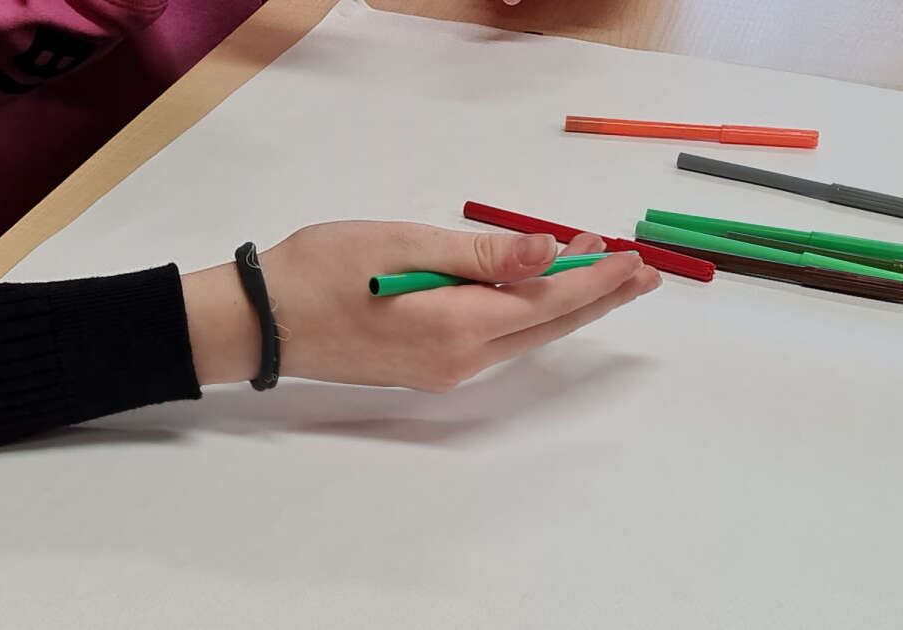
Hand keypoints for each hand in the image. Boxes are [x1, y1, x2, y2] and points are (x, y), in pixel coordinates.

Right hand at [182, 221, 659, 390]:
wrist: (261, 324)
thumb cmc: (320, 271)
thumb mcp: (402, 245)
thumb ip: (480, 254)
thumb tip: (547, 253)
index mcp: (458, 325)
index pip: (549, 301)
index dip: (597, 280)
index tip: (633, 260)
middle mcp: (460, 360)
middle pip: (546, 325)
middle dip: (597, 297)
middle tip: (641, 273)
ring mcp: (444, 371)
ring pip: (524, 335)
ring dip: (562, 303)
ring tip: (598, 271)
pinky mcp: (428, 370)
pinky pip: (496, 341)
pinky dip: (525, 314)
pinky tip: (533, 292)